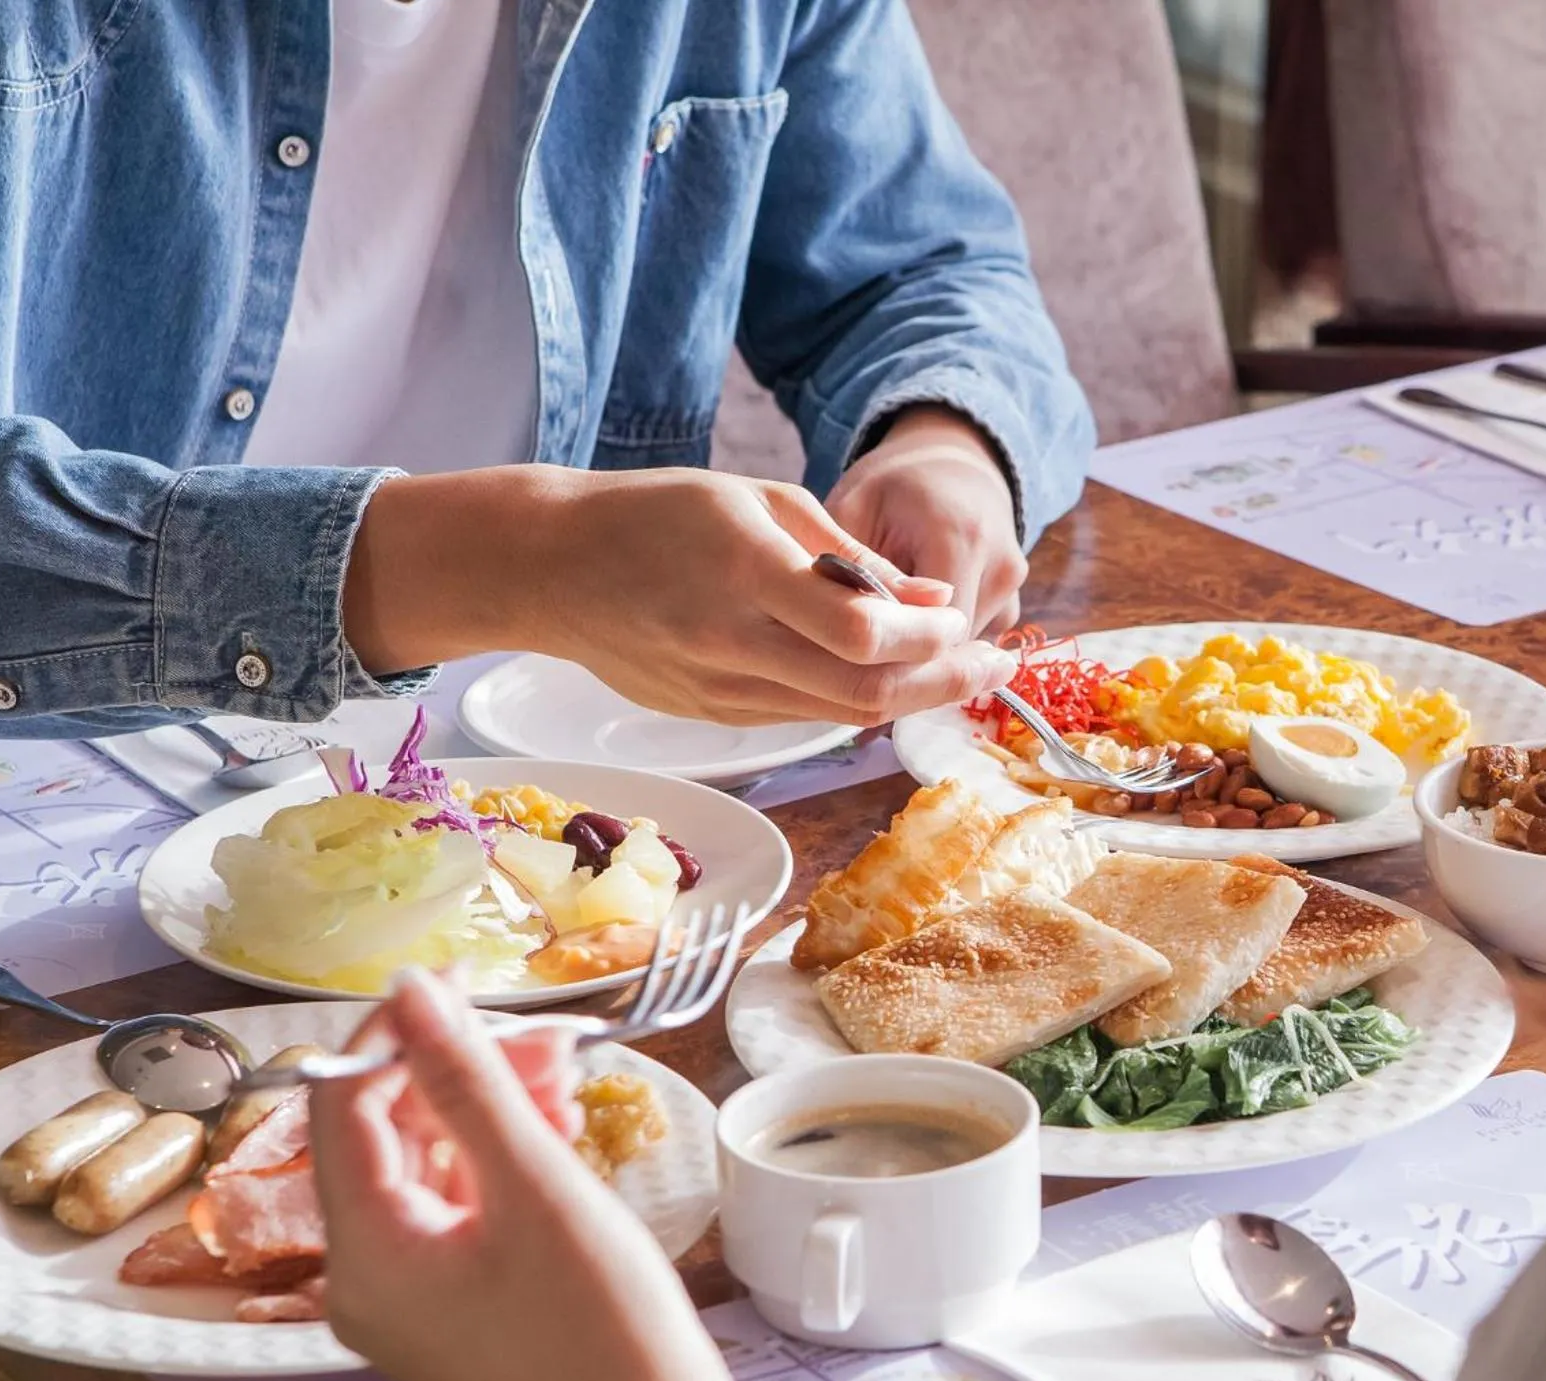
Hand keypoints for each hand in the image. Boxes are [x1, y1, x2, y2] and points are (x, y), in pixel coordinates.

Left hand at [311, 971, 816, 1380]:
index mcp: (364, 1257)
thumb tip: (412, 990)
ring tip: (568, 1078)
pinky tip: (560, 1129)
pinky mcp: (450, 1302)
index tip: (460, 981)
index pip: (343, 1107)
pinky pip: (457, 1203)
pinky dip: (503, 1158)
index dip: (396, 1032)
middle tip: (545, 1035)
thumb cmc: (603, 1333)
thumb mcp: (535, 1186)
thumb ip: (468, 1079)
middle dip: (465, 1071)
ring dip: (493, 1108)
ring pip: (431, 1162)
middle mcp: (365, 1280)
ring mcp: (408, 1296)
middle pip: (391, 1132)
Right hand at [344, 463, 1015, 727]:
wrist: (551, 569)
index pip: (864, 636)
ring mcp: (721, 691)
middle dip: (946, 685)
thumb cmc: (656, 513)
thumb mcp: (759, 499)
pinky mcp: (714, 715)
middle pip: (867, 695)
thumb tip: (933, 604)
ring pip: (842, 716)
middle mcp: (734, 644)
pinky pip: (805, 715)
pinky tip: (889, 677)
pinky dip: (858, 699)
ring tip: (958, 674)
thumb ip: (848, 556)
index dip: (933, 641)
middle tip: (995, 669)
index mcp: (746, 573)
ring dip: (912, 700)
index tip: (969, 624)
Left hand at [827, 406, 1026, 636]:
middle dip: (901, 655)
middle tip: (853, 642)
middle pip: (949, 649)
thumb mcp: (854, 511)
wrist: (950, 463)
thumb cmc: (891, 486)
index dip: (885, 651)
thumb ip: (848, 571)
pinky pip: (971, 641)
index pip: (929, 635)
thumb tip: (835, 632)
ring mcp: (1012, 588)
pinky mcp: (1012, 601)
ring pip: (959, 651)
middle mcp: (1001, 567)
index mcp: (961, 539)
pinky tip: (912, 615)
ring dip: (919, 648)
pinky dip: (938, 641)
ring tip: (884, 616)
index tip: (843, 650)